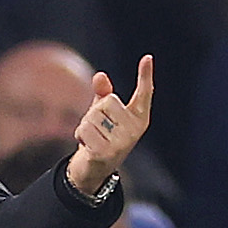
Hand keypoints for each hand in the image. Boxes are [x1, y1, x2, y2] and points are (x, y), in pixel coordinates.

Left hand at [65, 55, 154, 194]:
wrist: (96, 169)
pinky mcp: (106, 153)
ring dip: (85, 124)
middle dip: (95, 111)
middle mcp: (134, 130)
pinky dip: (80, 135)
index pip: (144, 94)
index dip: (145, 75)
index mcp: (139, 118)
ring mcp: (122, 143)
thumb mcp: (103, 113)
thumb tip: (100, 76)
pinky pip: (84, 129)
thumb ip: (103, 94)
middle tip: (98, 128)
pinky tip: (87, 146)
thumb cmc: (101, 136)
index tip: (147, 58)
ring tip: (93, 138)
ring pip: (93, 115)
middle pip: (108, 101)